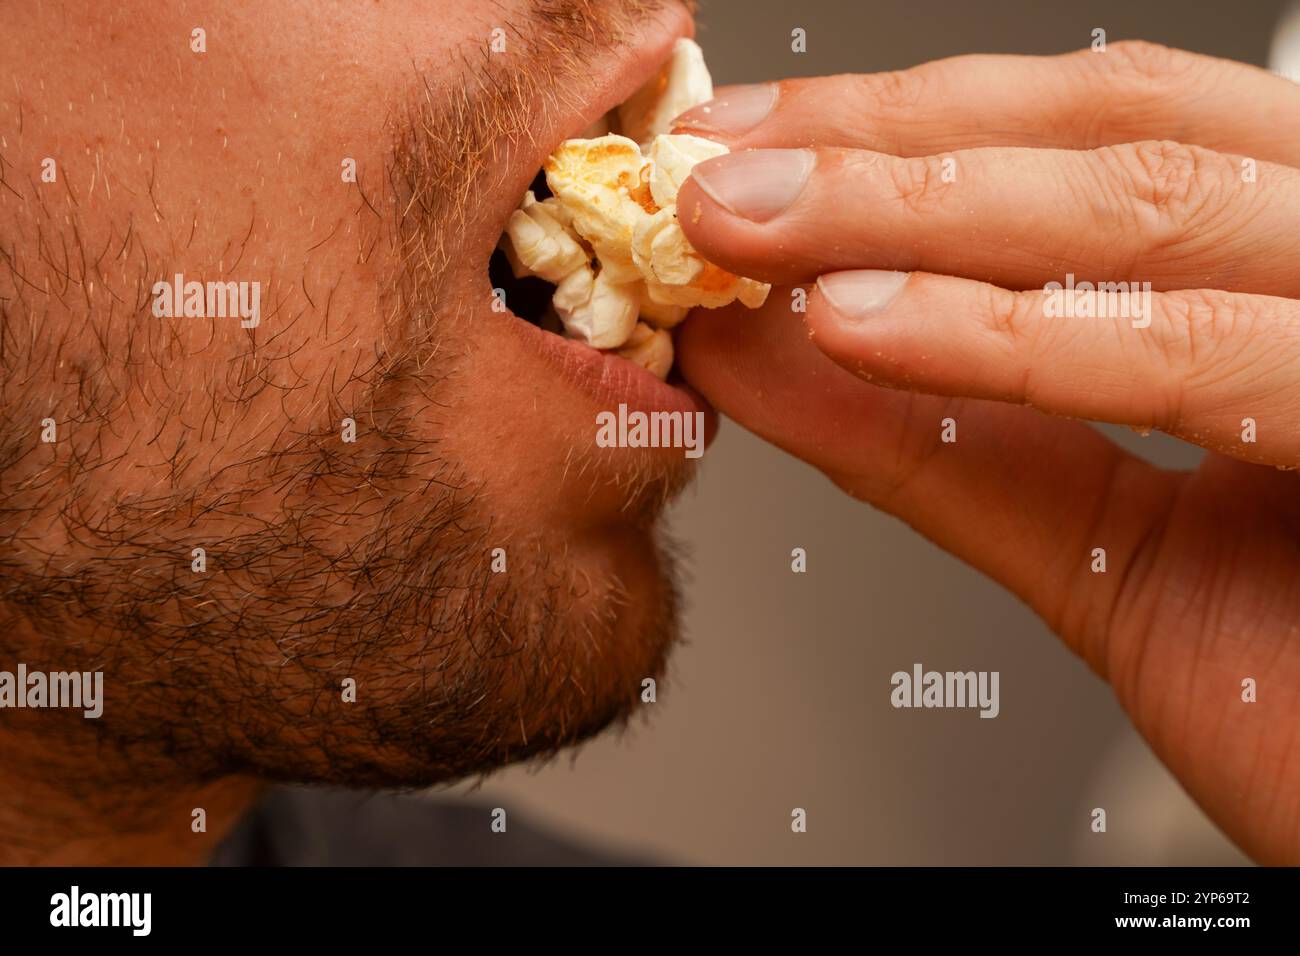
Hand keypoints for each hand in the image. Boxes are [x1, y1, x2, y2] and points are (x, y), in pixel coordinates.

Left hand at [673, 42, 1299, 863]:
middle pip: (1116, 131)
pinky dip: (1016, 339)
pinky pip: (1207, 358)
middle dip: (886, 146)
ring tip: (747, 233)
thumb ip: (941, 442)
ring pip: (1149, 211)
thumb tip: (766, 350)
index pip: (1098, 130)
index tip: (753, 147)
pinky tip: (861, 327)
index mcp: (1290, 269)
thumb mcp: (1096, 542)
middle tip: (713, 178)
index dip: (910, 124)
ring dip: (911, 213)